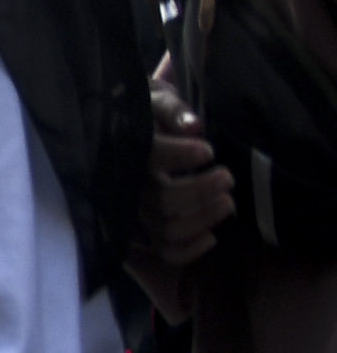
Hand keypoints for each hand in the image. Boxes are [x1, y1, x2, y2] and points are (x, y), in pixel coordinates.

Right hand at [137, 69, 232, 271]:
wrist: (125, 133)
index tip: (208, 150)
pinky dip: (189, 250)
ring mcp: (133, 212)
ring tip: (228, 202)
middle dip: (202, 190)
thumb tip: (194, 126)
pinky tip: (211, 237)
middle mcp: (126, 185)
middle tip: (228, 177)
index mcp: (126, 149)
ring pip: (168, 228)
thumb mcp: (154, 100)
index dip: (181, 156)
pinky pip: (164, 251)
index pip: (150, 156)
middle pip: (165, 199)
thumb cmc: (146, 115)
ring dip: (205, 218)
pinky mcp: (142, 233)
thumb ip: (171, 109)